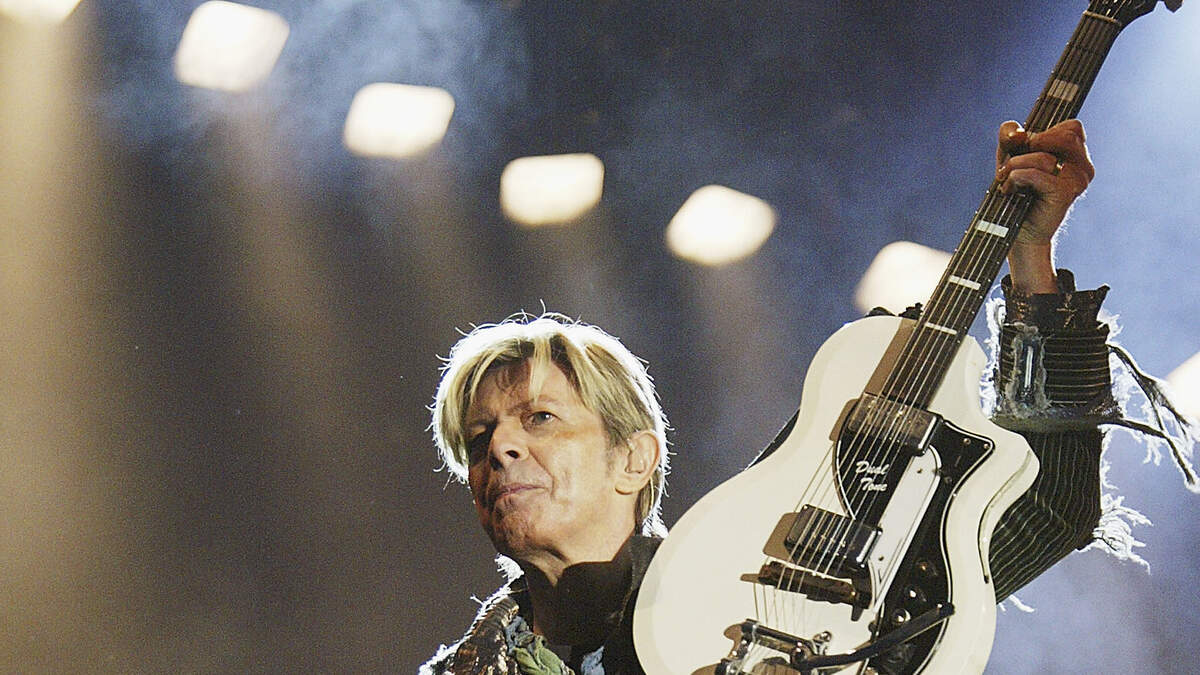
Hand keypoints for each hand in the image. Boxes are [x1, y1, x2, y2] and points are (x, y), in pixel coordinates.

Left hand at [996, 119, 1094, 292]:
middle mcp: (1083, 166)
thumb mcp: (1008, 156)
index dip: (1044, 132)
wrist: (1014, 230)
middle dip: (1030, 144)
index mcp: (1076, 154)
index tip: (1025, 147)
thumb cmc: (1015, 190)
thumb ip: (1010, 136)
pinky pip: (1037, 174)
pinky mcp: (1064, 194)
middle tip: (1013, 162)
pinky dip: (1016, 177)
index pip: (1073, 127)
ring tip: (1006, 180)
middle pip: (1065, 135)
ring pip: (1044, 157)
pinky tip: (1009, 189)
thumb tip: (1017, 133)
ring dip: (1015, 165)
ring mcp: (1077, 181)